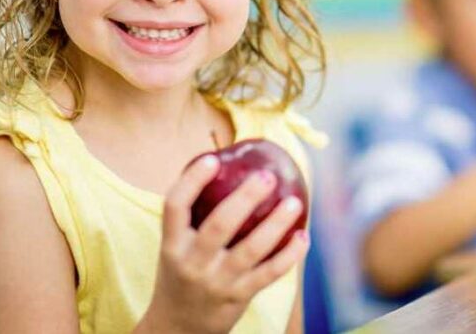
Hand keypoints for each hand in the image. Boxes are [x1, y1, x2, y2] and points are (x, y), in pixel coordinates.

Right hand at [137, 156, 308, 333]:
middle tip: (267, 176)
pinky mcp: (239, 296)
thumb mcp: (177, 247)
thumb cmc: (183, 274)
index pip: (175, 207)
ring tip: (294, 203)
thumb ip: (196, 215)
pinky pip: (269, 273)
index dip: (192, 181)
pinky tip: (303, 236)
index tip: (211, 159)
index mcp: (173, 244)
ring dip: (276, 225)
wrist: (177, 329)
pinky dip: (289, 255)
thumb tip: (229, 166)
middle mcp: (192, 262)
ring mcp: (217, 281)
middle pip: (219, 225)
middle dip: (244, 199)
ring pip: (251, 250)